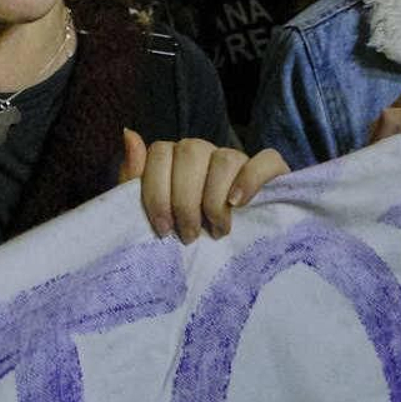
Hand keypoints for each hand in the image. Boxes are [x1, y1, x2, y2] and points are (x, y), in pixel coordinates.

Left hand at [119, 129, 287, 241]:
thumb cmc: (180, 236)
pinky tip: (238, 203)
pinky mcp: (271, 173)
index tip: (164, 229)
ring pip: (225, 158)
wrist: (223, 268)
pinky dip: (251, 179)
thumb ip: (134, 178)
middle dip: (185, 200)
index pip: (160, 151)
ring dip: (215, 200)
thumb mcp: (150, 215)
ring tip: (217, 231)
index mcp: (174, 158)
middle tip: (190, 236)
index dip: (157, 192)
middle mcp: (205, 152)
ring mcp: (237, 159)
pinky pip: (266, 159)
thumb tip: (129, 133)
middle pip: (191, 152)